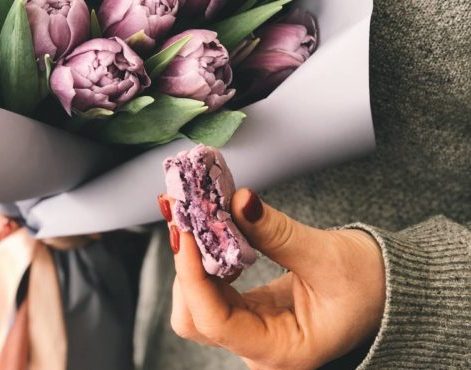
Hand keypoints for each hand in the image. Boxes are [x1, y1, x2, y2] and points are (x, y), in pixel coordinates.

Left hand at [161, 189, 385, 369]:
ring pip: (198, 302)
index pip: (215, 321)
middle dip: (186, 268)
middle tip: (185, 219)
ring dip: (192, 260)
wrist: (388, 289)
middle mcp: (260, 346)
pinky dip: (205, 259)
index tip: (184, 231)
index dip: (192, 275)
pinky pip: (214, 288)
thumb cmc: (371, 285)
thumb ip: (276, 231)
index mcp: (282, 349)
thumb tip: (237, 202)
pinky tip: (212, 232)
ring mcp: (252, 330)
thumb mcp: (326, 256)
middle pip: (195, 316)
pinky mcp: (250, 310)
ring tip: (196, 218)